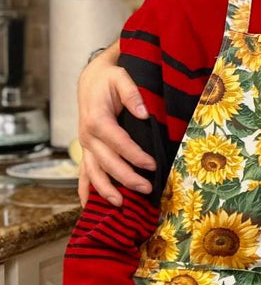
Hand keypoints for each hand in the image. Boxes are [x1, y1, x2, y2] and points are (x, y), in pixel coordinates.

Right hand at [77, 43, 154, 206]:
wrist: (92, 80)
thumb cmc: (109, 79)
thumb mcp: (121, 78)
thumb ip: (132, 94)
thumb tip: (143, 113)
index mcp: (97, 120)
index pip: (118, 142)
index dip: (135, 156)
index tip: (152, 166)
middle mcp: (88, 136)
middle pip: (107, 162)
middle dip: (126, 178)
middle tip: (147, 189)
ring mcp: (86, 146)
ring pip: (93, 172)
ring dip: (106, 190)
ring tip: (121, 205)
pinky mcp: (87, 150)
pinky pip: (84, 173)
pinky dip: (86, 190)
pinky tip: (90, 205)